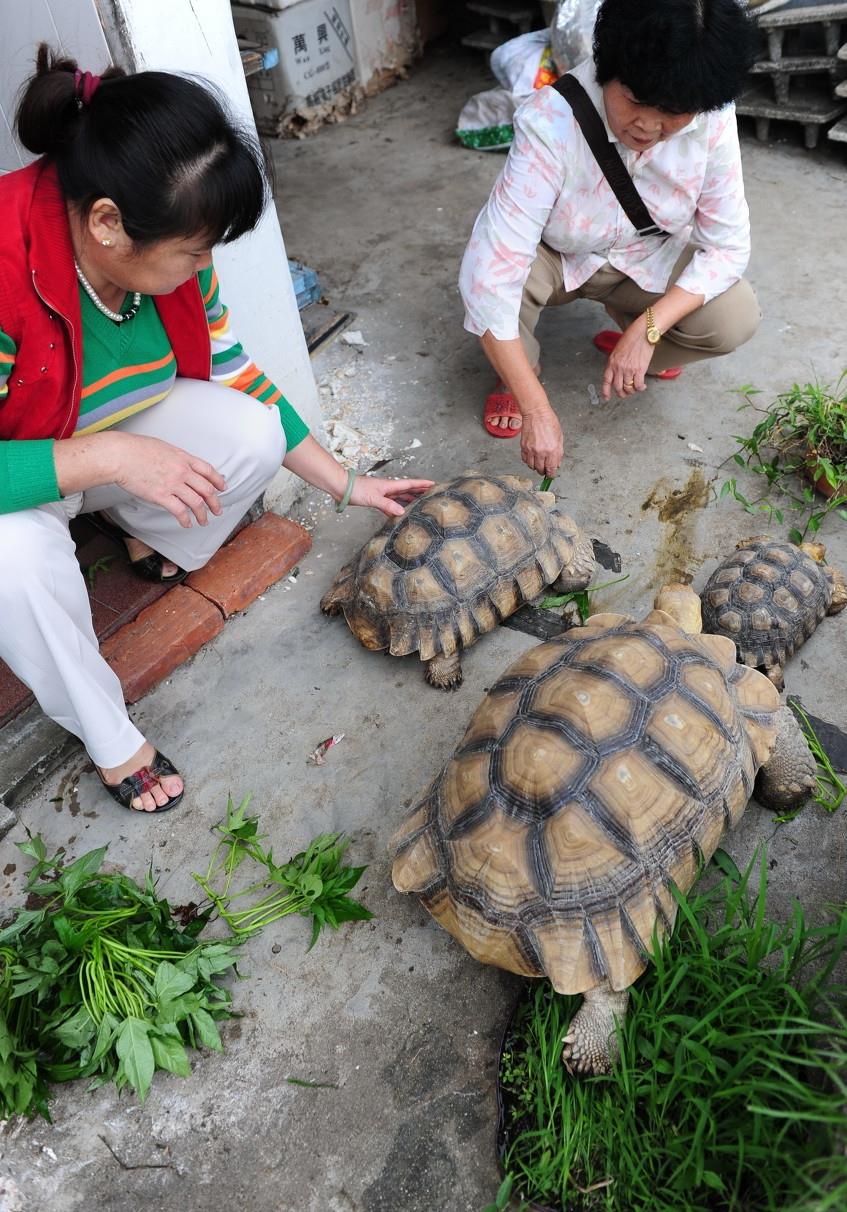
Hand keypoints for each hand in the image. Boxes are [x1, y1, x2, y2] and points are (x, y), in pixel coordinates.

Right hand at [110, 432, 226, 526]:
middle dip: (215, 502)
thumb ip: (176, 458)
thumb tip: (181, 464)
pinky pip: (179, 511)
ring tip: (204, 521)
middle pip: (206, 489)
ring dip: (202, 514)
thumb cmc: (136, 449)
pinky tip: (186, 523)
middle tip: (217, 509)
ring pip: (196, 502)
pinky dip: (185, 519)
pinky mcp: (161, 496)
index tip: (222, 487)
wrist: (120, 455)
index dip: (218, 480)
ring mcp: (172, 484)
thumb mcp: (163, 447)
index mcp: (183, 458)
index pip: (208, 470)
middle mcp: (181, 471)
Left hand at [349, 475, 433, 517]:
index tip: (433, 483)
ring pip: (399, 497)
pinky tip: (399, 512)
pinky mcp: (375, 499)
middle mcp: (388, 488)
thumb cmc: (356, 489)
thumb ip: (388, 505)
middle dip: (419, 491)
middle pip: (407, 490)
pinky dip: (396, 508)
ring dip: (409, 499)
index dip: (422, 484)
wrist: (341, 488)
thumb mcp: (374, 498)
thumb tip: (402, 511)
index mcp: (390, 485)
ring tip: (419, 503)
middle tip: (431, 494)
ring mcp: (382, 494)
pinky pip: (390, 504)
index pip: (410, 484)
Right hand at [520, 406, 563, 477]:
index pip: (551, 470)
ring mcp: (531, 450)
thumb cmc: (549, 422)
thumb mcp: (559, 437)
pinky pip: (525, 460)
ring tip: (539, 462)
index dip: (551, 474)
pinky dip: (528, 461)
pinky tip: (532, 456)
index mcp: (552, 450)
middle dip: (543, 471)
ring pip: (532, 466)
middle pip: (540, 470)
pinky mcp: (523, 447)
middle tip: (545, 468)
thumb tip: (556, 464)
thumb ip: (558, 452)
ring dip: (535, 466)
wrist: (536, 413)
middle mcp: (541, 452)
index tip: (551, 474)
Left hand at [602, 321, 655, 399]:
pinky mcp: (639, 369)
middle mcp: (618, 367)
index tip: (607, 397)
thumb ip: (616, 362)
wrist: (642, 332)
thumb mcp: (618, 350)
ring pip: (628, 388)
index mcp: (612, 362)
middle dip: (622, 393)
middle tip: (625, 394)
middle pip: (617, 387)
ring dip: (632, 391)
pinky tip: (642, 387)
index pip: (606, 380)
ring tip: (635, 389)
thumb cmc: (632, 338)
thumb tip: (618, 372)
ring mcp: (628, 369)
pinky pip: (638, 385)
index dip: (606, 391)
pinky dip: (640, 388)